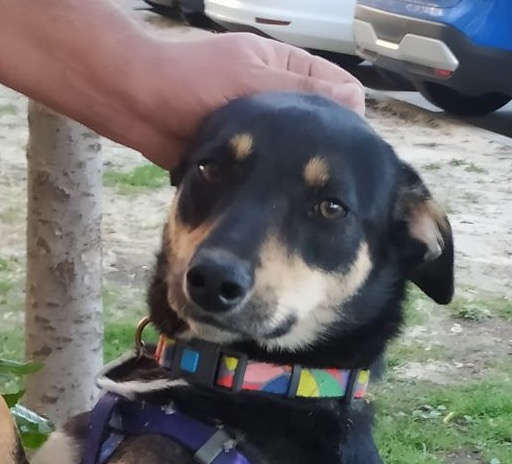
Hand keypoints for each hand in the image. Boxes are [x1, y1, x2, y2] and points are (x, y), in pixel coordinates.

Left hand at [142, 33, 364, 168]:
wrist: (136, 105)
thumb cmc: (189, 80)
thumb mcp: (250, 76)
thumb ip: (301, 89)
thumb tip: (356, 101)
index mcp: (288, 68)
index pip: (339, 89)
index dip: (349, 115)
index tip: (348, 146)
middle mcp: (280, 97)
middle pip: (321, 122)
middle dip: (326, 145)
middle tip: (330, 178)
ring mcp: (263, 127)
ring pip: (297, 148)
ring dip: (301, 165)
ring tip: (310, 190)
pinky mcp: (247, 153)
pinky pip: (273, 166)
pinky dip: (279, 178)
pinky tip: (284, 194)